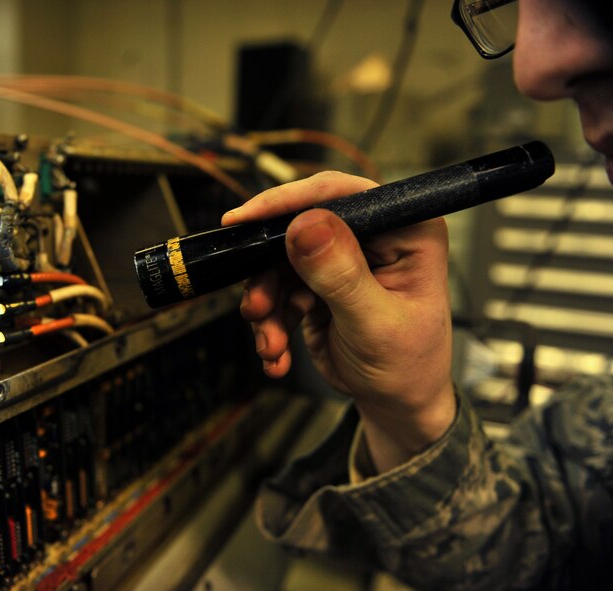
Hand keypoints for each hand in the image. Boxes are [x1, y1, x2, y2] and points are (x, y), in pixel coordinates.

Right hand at [222, 171, 455, 471]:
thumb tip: (306, 226)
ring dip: (267, 305)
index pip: (343, 195)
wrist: (395, 405)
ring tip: (271, 344)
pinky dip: (270, 322)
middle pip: (299, 227)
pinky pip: (276, 289)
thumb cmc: (407, 367)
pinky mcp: (316, 283)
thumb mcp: (374, 324)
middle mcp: (372, 236)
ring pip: (279, 261)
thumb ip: (341, 276)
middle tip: (258, 307)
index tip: (248, 219)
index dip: (291, 202)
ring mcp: (341, 259)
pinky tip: (277, 354)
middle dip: (270, 272)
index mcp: (405, 230)